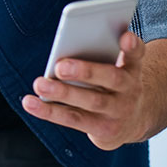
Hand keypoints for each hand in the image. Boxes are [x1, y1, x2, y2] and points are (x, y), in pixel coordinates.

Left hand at [21, 31, 147, 150]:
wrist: (132, 121)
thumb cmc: (112, 85)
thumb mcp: (114, 68)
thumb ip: (99, 55)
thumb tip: (66, 46)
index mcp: (132, 69)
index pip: (137, 54)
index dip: (132, 46)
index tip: (124, 36)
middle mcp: (130, 90)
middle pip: (111, 78)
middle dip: (86, 71)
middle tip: (60, 65)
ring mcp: (118, 112)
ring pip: (90, 101)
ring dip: (62, 93)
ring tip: (39, 83)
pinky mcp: (104, 130)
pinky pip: (73, 119)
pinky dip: (49, 111)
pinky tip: (29, 102)